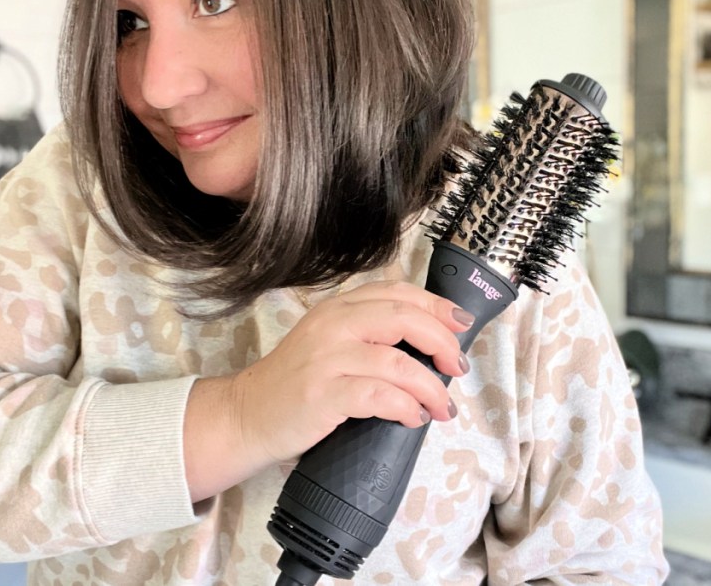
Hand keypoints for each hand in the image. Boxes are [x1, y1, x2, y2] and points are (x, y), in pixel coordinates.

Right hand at [231, 280, 472, 466]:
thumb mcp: (332, 343)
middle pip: (404, 318)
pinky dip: (405, 407)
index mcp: (339, 308)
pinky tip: (413, 418)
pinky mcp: (322, 394)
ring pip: (397, 362)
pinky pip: (378, 395)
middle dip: (442, 342)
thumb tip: (433, 346)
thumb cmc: (299, 384)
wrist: (248, 414)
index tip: (462, 326)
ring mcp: (326, 358)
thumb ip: (371, 334)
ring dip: (430, 387)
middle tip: (458, 367)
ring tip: (442, 407)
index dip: (437, 306)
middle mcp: (333, 325)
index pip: (397, 292)